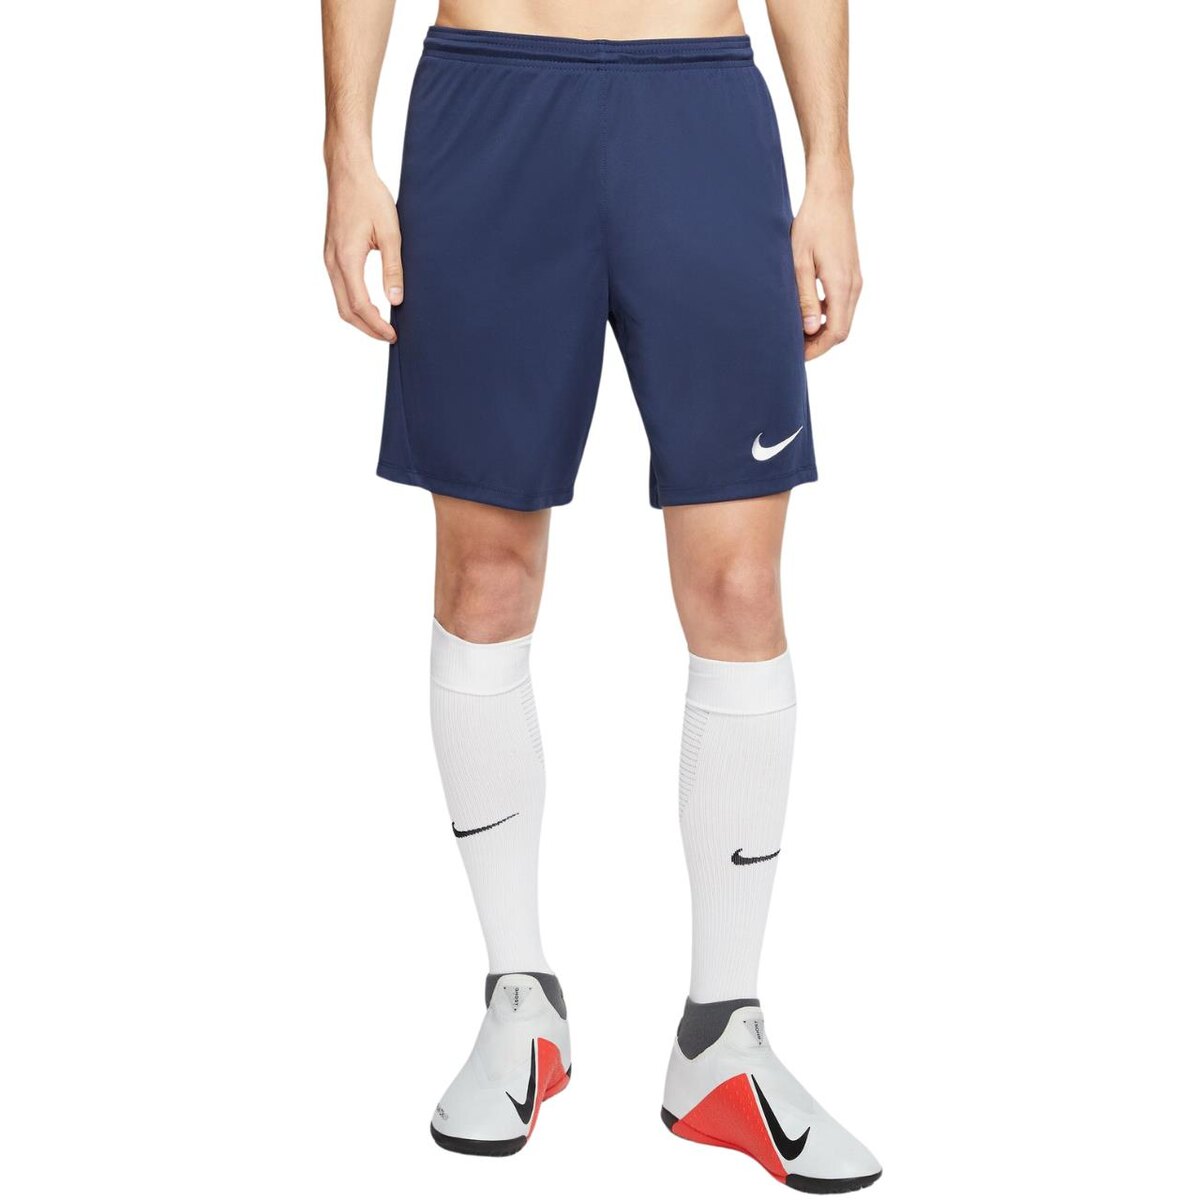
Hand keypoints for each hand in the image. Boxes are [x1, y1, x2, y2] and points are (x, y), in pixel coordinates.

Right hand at [323, 168, 401, 341]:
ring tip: (381, 325)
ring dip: (359, 318)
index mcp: (346, 258)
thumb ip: (393, 268)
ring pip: (340, 301)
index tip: (393, 335)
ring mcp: (329, 258)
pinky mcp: (330, 254)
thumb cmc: (370, 197)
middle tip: (389, 336)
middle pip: (346, 310)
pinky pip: (339, 288)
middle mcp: (332, 262)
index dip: (376, 325)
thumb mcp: (390, 233)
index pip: (359, 305)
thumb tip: (396, 300)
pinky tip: (370, 305)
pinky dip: (353, 303)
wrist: (348, 173)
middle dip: (367, 328)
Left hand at [791, 184, 862, 360]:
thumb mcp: (799, 263)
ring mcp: (856, 279)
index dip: (817, 349)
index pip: (836, 333)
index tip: (796, 354)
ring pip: (843, 318)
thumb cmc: (811, 225)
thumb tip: (811, 330)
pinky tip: (807, 313)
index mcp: (841, 285)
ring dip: (823, 331)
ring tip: (797, 332)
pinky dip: (828, 316)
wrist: (831, 196)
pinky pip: (843, 304)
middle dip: (819, 344)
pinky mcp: (852, 273)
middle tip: (793, 347)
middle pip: (842, 330)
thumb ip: (805, 298)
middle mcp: (854, 285)